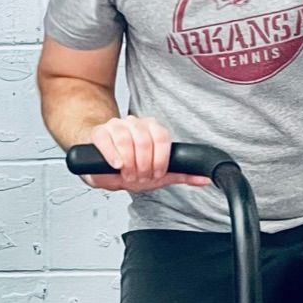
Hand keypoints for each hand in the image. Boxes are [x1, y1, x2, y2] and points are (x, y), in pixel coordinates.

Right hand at [82, 116, 211, 192]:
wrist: (103, 162)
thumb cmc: (130, 166)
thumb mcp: (156, 174)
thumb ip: (180, 175)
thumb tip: (204, 178)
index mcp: (151, 129)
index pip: (161, 137)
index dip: (160, 160)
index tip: (156, 174)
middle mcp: (134, 124)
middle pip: (144, 140)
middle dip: (143, 165)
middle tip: (139, 177)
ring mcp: (115, 126)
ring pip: (125, 138)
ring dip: (128, 162)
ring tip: (127, 173)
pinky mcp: (98, 132)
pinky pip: (105, 139)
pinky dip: (112, 153)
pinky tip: (116, 164)